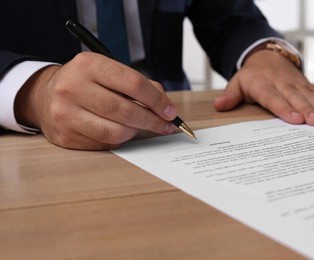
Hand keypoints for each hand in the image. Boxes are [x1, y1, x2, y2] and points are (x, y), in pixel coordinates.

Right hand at [14, 52, 177, 149]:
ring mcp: (66, 114)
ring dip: (137, 131)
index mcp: (88, 65)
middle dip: (152, 120)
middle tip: (165, 125)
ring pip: (116, 131)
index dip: (157, 100)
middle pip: (125, 110)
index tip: (170, 111)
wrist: (45, 96)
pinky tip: (122, 131)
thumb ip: (138, 84)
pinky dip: (120, 139)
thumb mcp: (107, 71)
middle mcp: (73, 88)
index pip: (133, 83)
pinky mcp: (66, 136)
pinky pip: (105, 143)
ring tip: (142, 126)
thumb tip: (165, 106)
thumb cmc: (85, 83)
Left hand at [213, 49, 313, 124]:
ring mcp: (295, 82)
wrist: (266, 56)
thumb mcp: (237, 83)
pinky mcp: (304, 83)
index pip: (274, 98)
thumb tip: (218, 106)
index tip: (296, 120)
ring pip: (308, 95)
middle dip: (308, 110)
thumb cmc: (250, 76)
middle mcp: (281, 83)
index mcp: (263, 85)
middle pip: (295, 97)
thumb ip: (230, 96)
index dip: (285, 109)